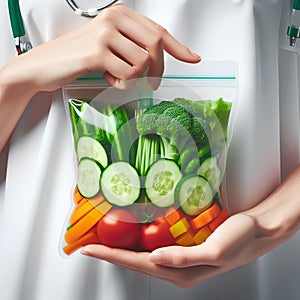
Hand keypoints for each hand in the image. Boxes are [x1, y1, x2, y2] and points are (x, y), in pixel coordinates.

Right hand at [3, 4, 199, 92]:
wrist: (45, 65)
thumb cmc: (78, 57)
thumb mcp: (109, 47)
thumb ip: (132, 47)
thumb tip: (156, 61)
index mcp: (120, 15)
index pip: (158, 31)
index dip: (179, 48)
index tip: (193, 58)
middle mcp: (114, 19)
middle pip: (156, 46)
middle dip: (157, 70)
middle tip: (150, 83)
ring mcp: (105, 34)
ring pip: (143, 63)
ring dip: (134, 79)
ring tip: (118, 77)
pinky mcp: (97, 52)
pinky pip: (127, 74)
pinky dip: (122, 83)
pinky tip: (109, 79)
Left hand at [81, 166, 299, 287]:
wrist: (257, 230)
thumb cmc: (240, 239)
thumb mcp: (215, 250)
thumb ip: (185, 257)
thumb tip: (156, 258)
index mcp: (181, 273)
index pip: (137, 265)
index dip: (112, 256)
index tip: (90, 249)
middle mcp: (176, 267)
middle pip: (134, 261)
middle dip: (110, 253)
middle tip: (89, 244)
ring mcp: (178, 257)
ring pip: (142, 253)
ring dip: (121, 246)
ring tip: (103, 240)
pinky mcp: (182, 245)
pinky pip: (153, 243)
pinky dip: (138, 239)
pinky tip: (131, 233)